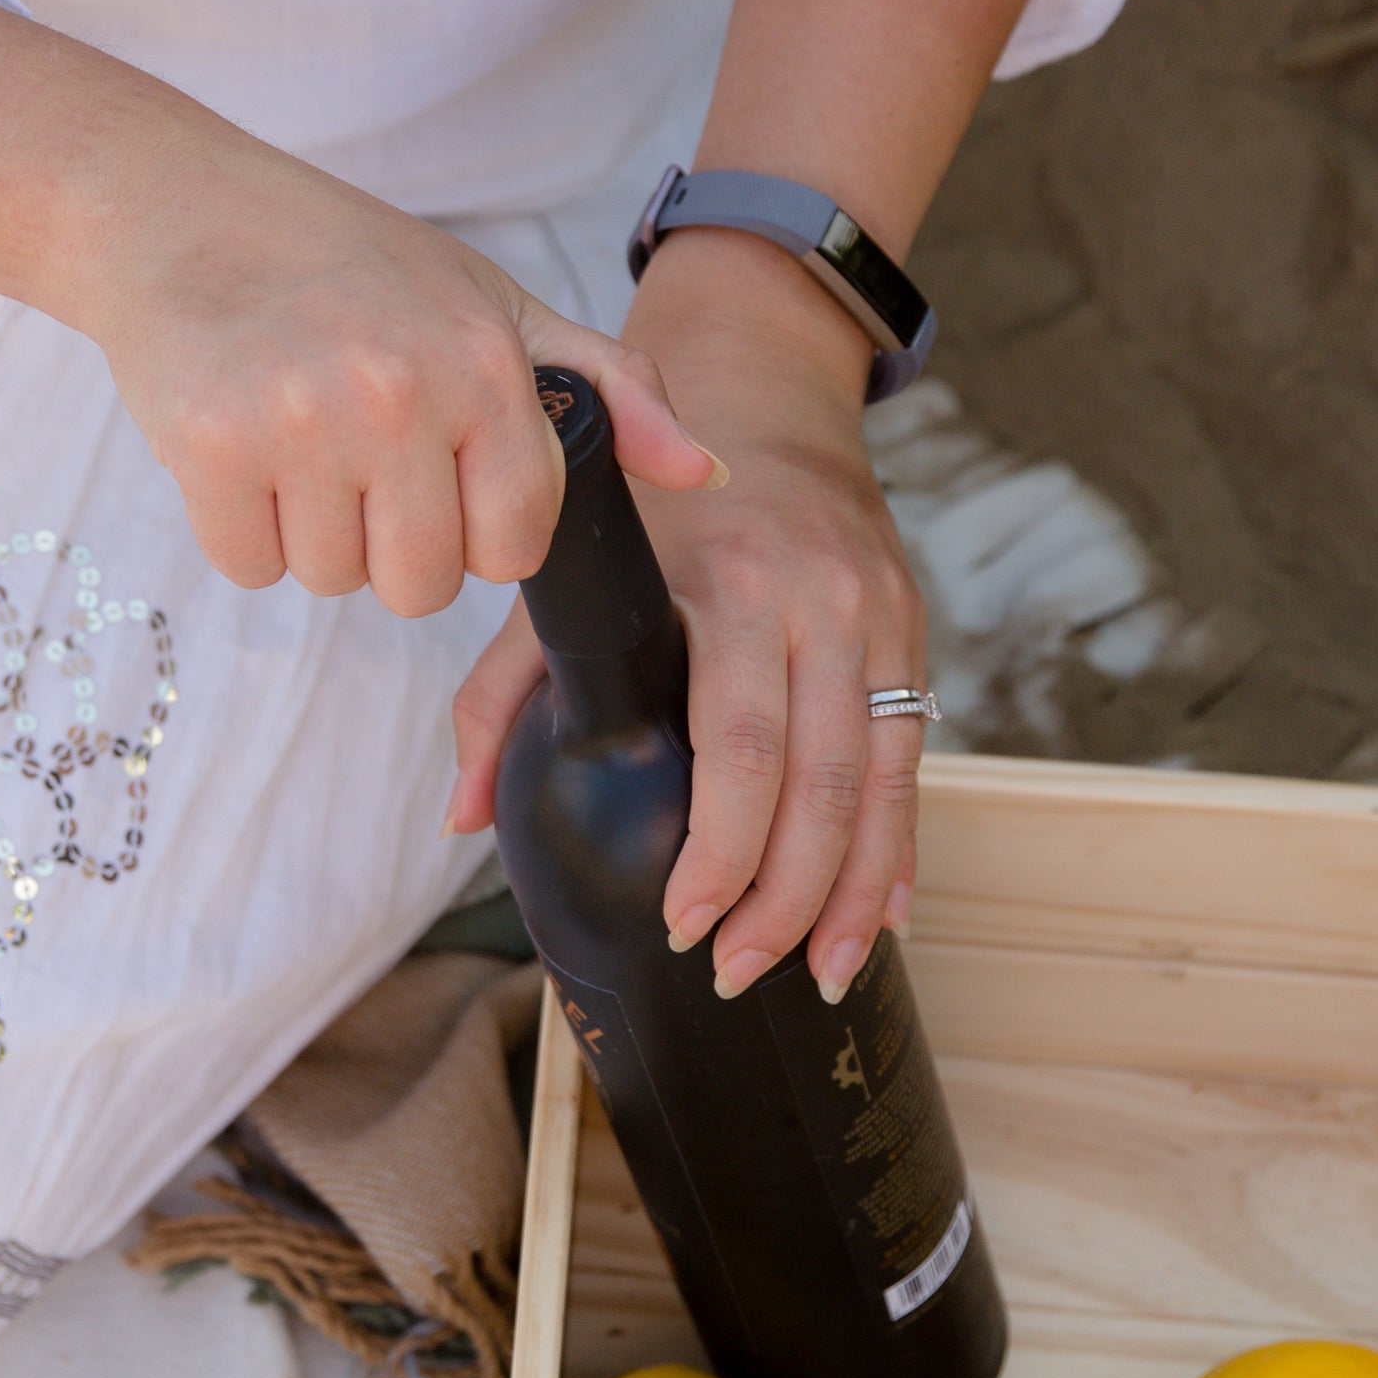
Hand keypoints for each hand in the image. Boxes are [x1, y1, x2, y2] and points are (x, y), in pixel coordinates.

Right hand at [64, 112, 724, 614]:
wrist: (180, 208)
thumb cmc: (347, 262)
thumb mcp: (493, 305)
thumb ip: (609, 388)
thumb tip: (707, 471)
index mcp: (483, 362)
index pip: (514, 544)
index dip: (473, 530)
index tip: (434, 475)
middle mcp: (401, 393)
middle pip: (420, 586)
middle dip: (388, 544)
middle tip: (354, 459)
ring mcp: (303, 421)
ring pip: (332, 580)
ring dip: (312, 535)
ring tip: (296, 440)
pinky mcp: (211, 446)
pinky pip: (249, 566)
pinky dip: (241, 529)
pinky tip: (241, 448)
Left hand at [446, 231, 929, 998]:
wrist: (769, 401)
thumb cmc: (655, 504)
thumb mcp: (573, 571)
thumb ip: (505, 692)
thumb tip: (463, 815)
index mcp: (726, 585)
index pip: (738, 743)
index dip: (720, 848)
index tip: (686, 921)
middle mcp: (815, 601)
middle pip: (817, 781)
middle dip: (783, 897)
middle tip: (736, 972)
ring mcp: (876, 618)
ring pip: (880, 784)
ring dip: (849, 895)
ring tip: (810, 975)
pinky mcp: (913, 634)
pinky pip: (914, 762)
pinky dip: (898, 849)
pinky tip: (878, 920)